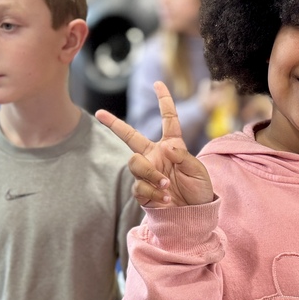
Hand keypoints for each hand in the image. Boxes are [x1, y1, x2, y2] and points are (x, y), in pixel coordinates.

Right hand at [96, 81, 213, 207]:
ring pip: (134, 163)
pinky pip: (138, 186)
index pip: (168, 119)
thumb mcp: (198, 171)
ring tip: (166, 185)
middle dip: (114, 124)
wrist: (193, 215)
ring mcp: (146, 172)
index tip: (158, 84)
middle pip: (130, 136)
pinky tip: (165, 199)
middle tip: (100, 113)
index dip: (164, 101)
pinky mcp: (141, 190)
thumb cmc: (199, 190)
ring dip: (150, 174)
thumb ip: (183, 157)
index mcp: (172, 145)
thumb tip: (166, 147)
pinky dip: (152, 192)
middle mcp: (155, 155)